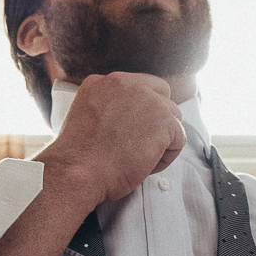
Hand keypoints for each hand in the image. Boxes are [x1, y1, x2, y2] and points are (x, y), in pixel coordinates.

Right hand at [36, 73, 186, 206]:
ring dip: (161, 141)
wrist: (77, 172)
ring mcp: (147, 98)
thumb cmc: (79, 160)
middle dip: (158, 122)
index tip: (132, 133)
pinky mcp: (163, 119)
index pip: (140, 87)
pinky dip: (165, 158)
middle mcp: (125, 83)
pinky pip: (179, 139)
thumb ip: (108, 110)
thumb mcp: (87, 121)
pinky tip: (144, 166)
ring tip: (137, 160)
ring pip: (172, 119)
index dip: (143, 111)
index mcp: (103, 82)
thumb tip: (130, 120)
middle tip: (140, 147)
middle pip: (162, 96)